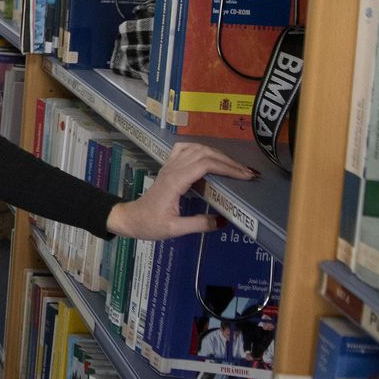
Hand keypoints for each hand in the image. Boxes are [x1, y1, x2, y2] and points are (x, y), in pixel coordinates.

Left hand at [105, 142, 256, 240]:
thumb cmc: (150, 224)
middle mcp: (172, 169)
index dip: (227, 168)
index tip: (245, 176)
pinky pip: (184, 149)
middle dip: (228, 161)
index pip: (205, 165)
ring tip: (235, 166)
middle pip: (203, 154)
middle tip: (247, 173)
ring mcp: (169, 166)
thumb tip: (223, 221)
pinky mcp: (168, 167)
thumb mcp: (174, 229)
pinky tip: (211, 156)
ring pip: (195, 148)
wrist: (131, 218)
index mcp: (175, 182)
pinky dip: (201, 149)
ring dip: (217, 154)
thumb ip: (198, 225)